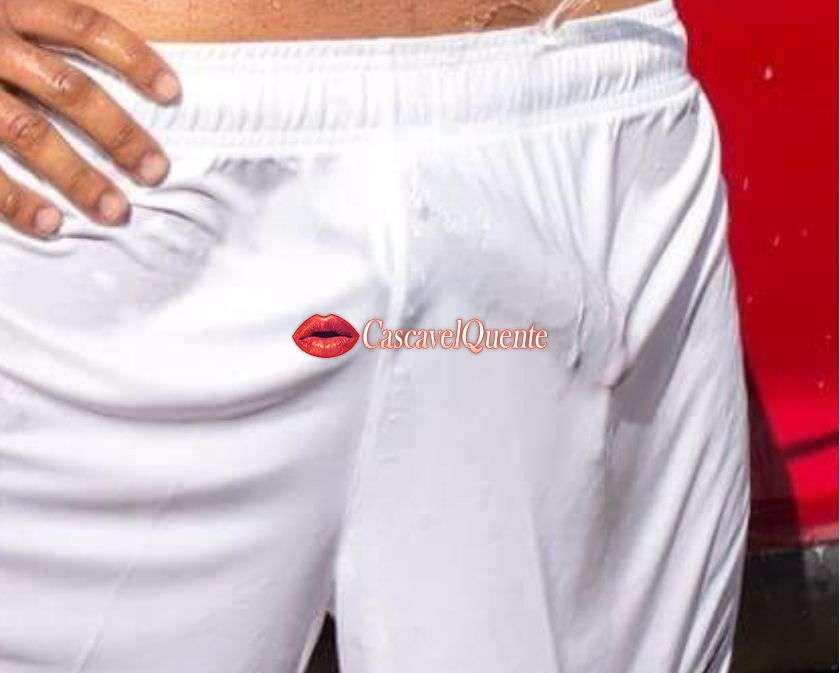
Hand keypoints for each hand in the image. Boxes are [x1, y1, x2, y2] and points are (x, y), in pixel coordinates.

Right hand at [0, 0, 180, 237]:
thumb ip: (38, 28)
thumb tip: (96, 75)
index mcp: (8, 1)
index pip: (85, 25)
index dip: (134, 58)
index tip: (174, 94)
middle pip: (69, 88)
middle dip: (118, 133)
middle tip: (156, 172)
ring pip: (27, 131)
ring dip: (76, 175)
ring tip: (115, 212)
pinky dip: (12, 198)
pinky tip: (48, 225)